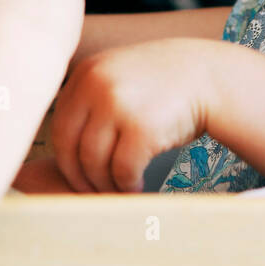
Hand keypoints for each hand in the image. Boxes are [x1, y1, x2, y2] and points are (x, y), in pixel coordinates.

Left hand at [50, 38, 218, 192]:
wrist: (210, 76)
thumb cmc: (162, 85)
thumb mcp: (118, 76)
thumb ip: (88, 102)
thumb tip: (54, 155)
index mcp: (86, 72)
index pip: (59, 127)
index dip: (66, 157)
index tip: (80, 174)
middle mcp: (97, 84)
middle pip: (70, 147)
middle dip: (81, 177)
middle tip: (94, 192)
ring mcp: (118, 105)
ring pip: (94, 163)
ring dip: (105, 185)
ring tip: (120, 189)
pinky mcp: (142, 127)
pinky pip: (123, 170)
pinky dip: (127, 185)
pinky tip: (137, 185)